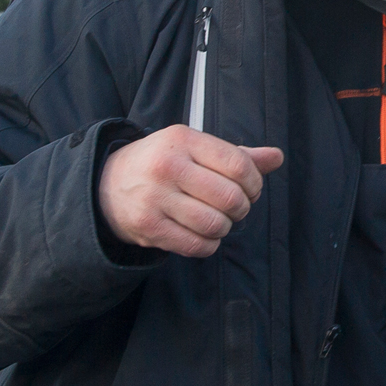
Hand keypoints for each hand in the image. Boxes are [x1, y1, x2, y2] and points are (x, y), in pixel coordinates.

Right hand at [97, 124, 283, 257]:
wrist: (107, 185)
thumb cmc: (164, 164)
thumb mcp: (195, 149)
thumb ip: (238, 156)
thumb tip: (278, 157)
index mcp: (183, 140)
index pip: (239, 165)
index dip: (255, 183)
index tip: (251, 189)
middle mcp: (167, 166)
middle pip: (231, 198)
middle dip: (241, 208)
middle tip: (234, 208)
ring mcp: (154, 197)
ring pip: (215, 225)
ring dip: (225, 228)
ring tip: (217, 220)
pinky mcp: (147, 226)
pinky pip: (196, 246)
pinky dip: (209, 245)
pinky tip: (203, 235)